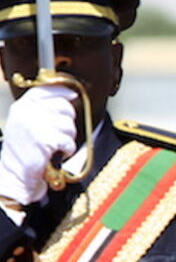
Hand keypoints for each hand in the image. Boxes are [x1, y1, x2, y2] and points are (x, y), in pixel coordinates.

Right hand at [0, 84, 77, 205]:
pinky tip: (58, 152)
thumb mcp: (26, 122)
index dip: (63, 91)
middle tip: (59, 133)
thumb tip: (70, 95)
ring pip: (69, 124)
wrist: (15, 172)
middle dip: (68, 121)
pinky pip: (68, 140)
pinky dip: (68, 149)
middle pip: (63, 106)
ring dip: (68, 137)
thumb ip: (42, 107)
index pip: (46, 89)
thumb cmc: (25, 149)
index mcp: (22, 106)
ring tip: (55, 145)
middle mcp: (26, 112)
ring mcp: (34, 125)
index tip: (73, 96)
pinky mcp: (44, 139)